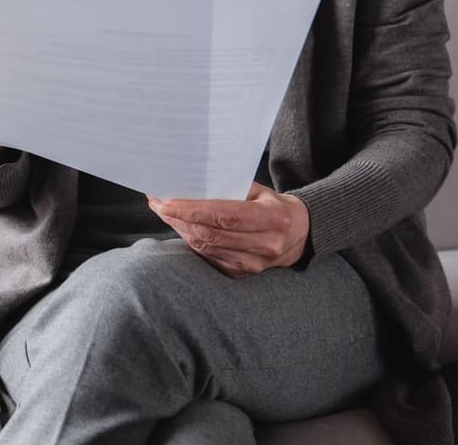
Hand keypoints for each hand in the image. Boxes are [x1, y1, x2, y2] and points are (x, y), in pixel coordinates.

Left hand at [147, 182, 309, 276]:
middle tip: (158, 204)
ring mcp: (254, 263)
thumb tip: (191, 183)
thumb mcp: (260, 191)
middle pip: (211, 234)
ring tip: (165, 213)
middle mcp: (265, 245)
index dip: (192, 210)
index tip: (167, 201)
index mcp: (272, 219)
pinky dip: (192, 242)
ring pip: (206, 247)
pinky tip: (182, 228)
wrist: (299, 234)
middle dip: (179, 219)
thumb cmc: (273, 206)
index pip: (224, 215)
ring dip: (181, 230)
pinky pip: (209, 258)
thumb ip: (231, 188)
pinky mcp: (243, 273)